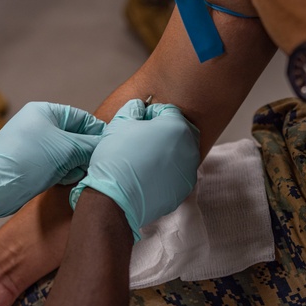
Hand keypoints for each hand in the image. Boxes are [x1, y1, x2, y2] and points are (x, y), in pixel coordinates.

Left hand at [0, 101, 104, 226]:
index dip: (96, 132)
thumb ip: (91, 145)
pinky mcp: (28, 161)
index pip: (80, 118)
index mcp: (44, 111)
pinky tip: (64, 180)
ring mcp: (31, 143)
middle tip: (93, 164)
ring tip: (76, 174)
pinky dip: (61, 171)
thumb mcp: (67, 149)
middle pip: (73, 136)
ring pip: (64, 152)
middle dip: (84, 152)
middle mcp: (36, 124)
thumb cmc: (31, 160)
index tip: (110, 146)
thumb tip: (107, 144)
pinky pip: (53, 162)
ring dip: (74, 164)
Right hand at [70, 99, 199, 238]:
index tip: (137, 123)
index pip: (167, 111)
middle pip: (178, 132)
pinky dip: (165, 173)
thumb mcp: (120, 123)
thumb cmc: (117, 157)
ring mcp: (188, 171)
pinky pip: (176, 175)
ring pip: (179, 154)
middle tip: (141, 140)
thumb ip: (134, 109)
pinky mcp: (183, 190)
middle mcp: (190, 148)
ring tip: (143, 159)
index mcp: (177, 126)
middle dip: (162, 132)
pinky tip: (148, 176)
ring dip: (165, 153)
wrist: (115, 198)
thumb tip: (139, 107)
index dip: (150, 114)